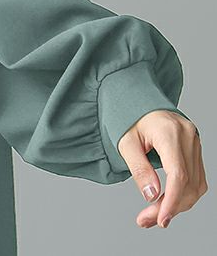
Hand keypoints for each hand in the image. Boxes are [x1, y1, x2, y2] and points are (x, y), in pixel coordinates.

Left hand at [117, 109, 206, 228]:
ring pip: (195, 185)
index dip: (171, 201)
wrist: (138, 100)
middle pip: (187, 183)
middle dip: (169, 207)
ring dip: (177, 205)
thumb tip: (152, 195)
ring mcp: (195, 141)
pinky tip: (167, 202)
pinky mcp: (196, 149)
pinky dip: (184, 194)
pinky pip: (196, 179)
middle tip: (146, 220)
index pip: (177, 174)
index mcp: (169, 131)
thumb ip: (138, 168)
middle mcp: (188, 135)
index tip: (160, 220)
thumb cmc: (129, 118)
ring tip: (154, 215)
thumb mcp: (125, 142)